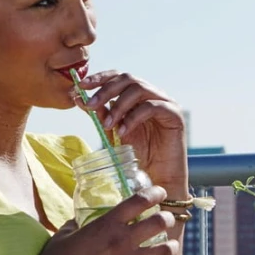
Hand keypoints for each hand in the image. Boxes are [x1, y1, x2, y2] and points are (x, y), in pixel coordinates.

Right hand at [34, 186, 177, 254]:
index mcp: (107, 223)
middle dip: (168, 219)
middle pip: (161, 222)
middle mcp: (122, 240)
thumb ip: (78, 223)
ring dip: (171, 248)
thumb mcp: (66, 232)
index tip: (161, 193)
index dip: (156, 194)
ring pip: (166, 251)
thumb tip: (81, 220)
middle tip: (167, 221)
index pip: (140, 200)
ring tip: (170, 247)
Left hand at [78, 70, 188, 194]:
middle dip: (105, 89)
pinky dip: (134, 117)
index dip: (100, 77)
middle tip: (90, 104)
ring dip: (119, 105)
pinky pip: (152, 107)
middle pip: (128, 79)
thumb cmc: (138, 155)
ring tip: (107, 124)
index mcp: (138, 96)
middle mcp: (152, 95)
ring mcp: (165, 103)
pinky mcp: (175, 115)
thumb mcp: (114, 131)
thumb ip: (101, 114)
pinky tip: (123, 132)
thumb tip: (79, 97)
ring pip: (139, 89)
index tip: (81, 85)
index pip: (118, 77)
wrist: (158, 177)